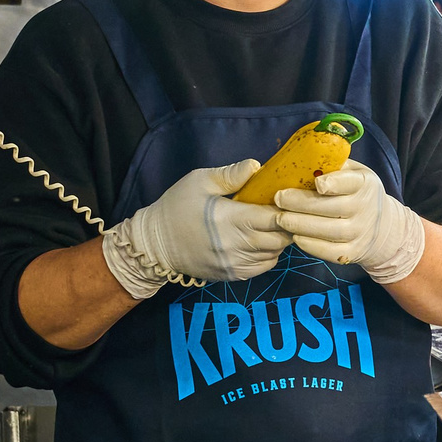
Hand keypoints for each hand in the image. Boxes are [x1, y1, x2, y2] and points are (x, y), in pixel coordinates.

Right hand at [102, 159, 290, 296]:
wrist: (155, 244)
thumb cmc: (177, 207)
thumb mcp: (199, 181)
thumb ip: (230, 174)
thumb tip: (257, 166)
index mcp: (230, 219)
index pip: (273, 218)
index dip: (286, 209)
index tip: (286, 200)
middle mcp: (236, 245)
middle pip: (280, 238)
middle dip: (286, 224)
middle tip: (282, 211)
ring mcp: (235, 264)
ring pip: (274, 254)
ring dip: (278, 240)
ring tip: (272, 225)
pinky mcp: (232, 275)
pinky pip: (263, 267)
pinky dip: (269, 254)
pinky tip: (260, 242)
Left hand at [271, 161, 426, 282]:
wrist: (382, 228)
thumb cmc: (356, 193)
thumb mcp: (354, 173)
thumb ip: (333, 166)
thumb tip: (300, 152)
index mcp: (365, 184)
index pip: (350, 183)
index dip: (334, 183)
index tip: (316, 183)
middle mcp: (365, 209)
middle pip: (332, 208)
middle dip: (301, 203)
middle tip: (278, 198)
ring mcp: (360, 233)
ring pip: (329, 231)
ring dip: (301, 225)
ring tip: (280, 218)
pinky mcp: (352, 253)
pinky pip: (329, 252)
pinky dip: (311, 246)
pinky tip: (295, 236)